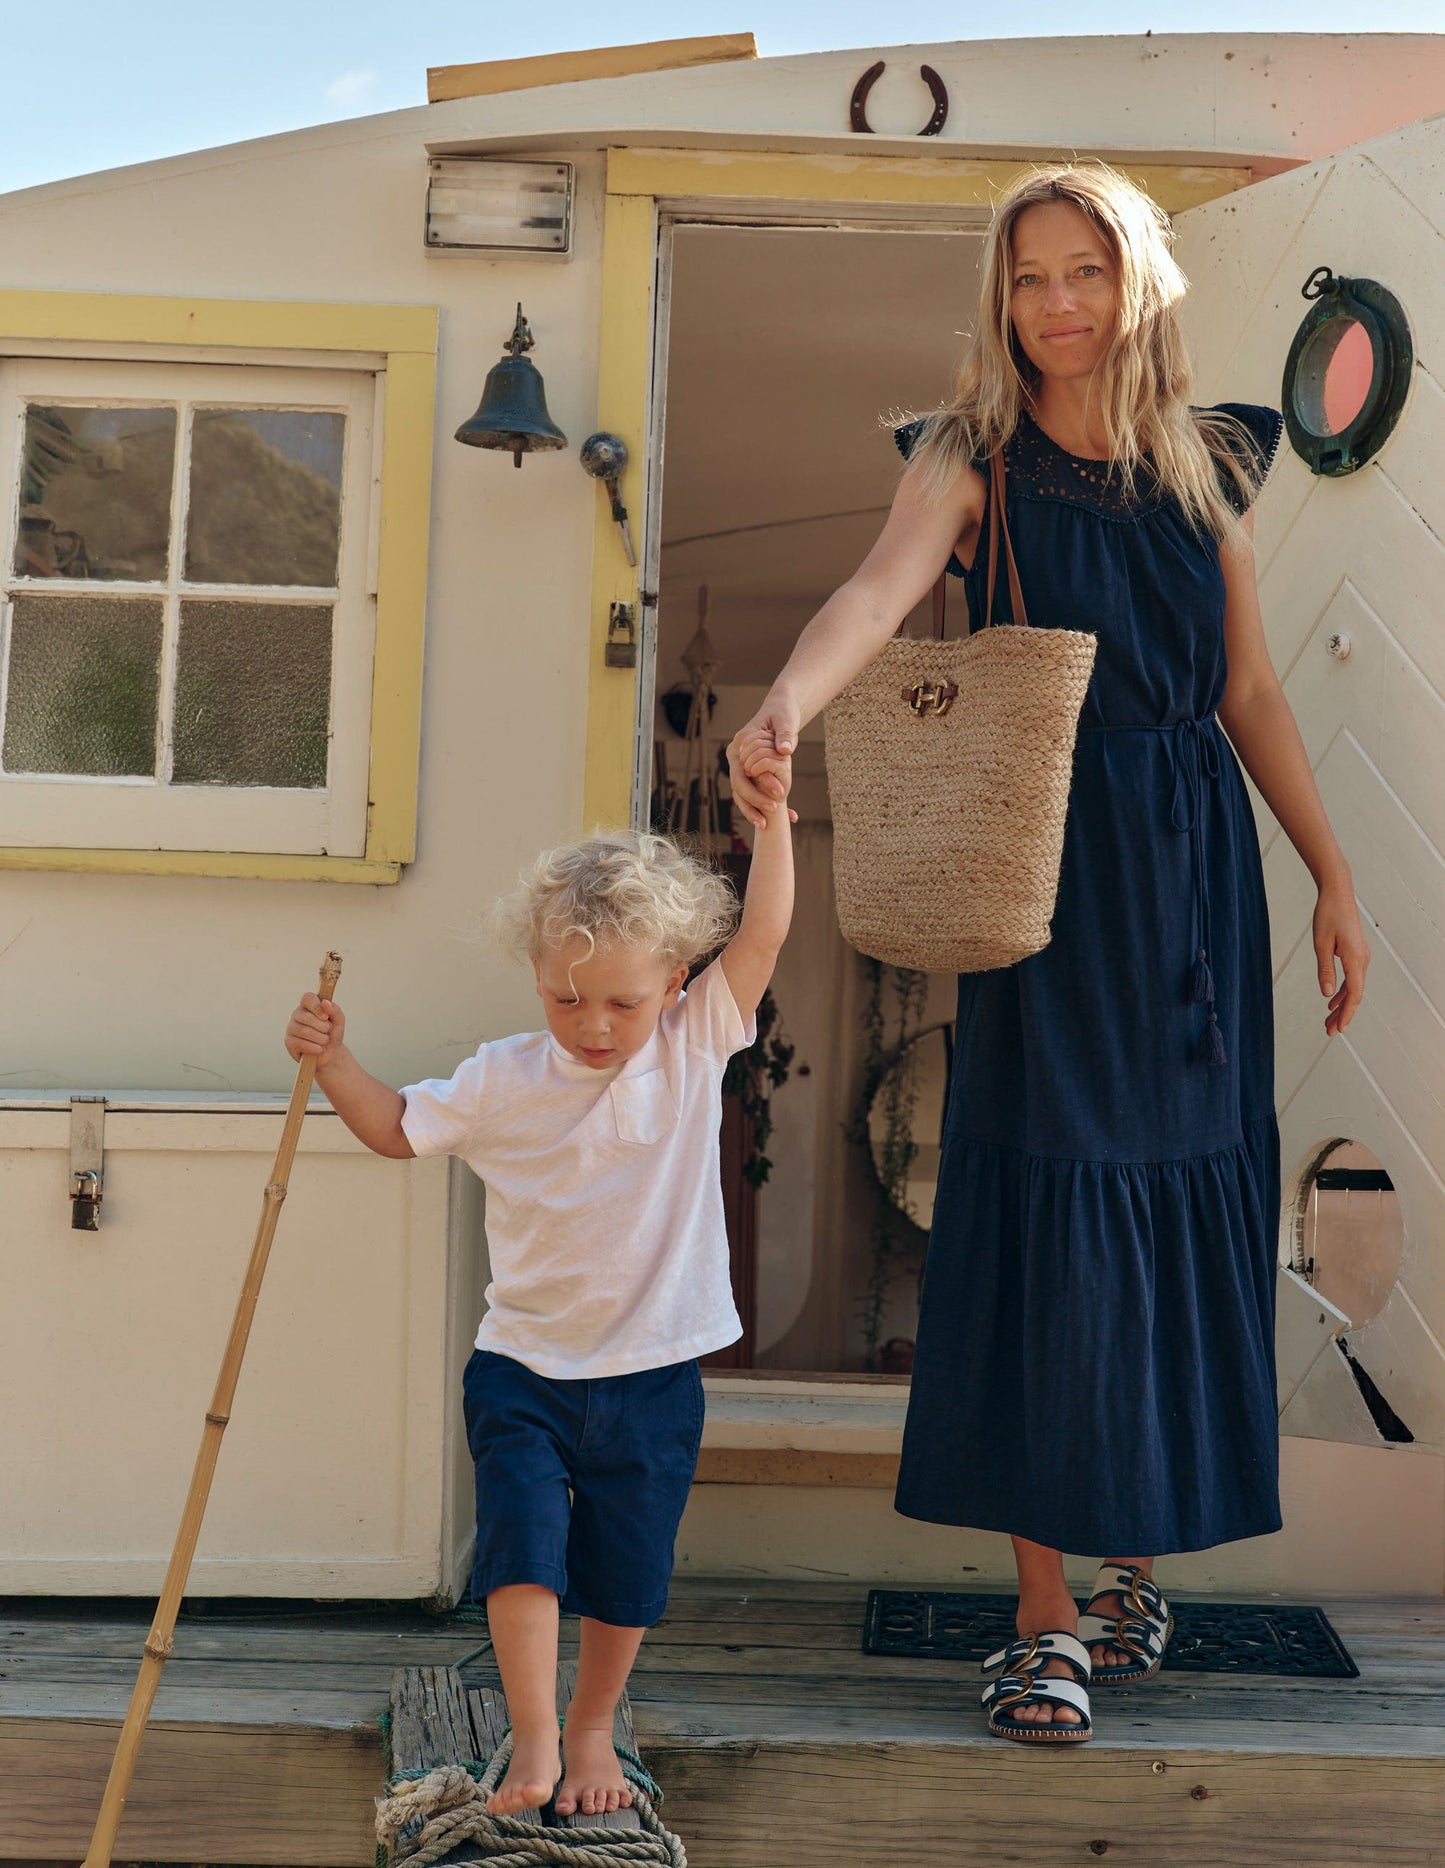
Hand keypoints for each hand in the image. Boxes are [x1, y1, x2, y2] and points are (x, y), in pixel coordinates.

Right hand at [285, 992, 346, 1067]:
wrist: (330, 1053)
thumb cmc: (332, 1033)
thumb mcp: (338, 1021)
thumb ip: (335, 1010)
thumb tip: (325, 1002)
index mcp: (309, 1005)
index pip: (307, 998)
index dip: (316, 1006)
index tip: (325, 1017)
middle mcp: (297, 1014)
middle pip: (306, 1017)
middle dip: (323, 1027)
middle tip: (328, 1031)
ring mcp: (291, 1027)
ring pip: (304, 1031)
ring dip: (320, 1038)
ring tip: (325, 1041)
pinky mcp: (289, 1041)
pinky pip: (301, 1044)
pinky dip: (314, 1048)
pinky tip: (319, 1049)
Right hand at [726, 698, 800, 830]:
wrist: (780, 711)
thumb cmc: (782, 714)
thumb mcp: (786, 721)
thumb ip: (785, 735)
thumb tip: (785, 751)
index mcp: (740, 743)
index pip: (742, 772)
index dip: (757, 787)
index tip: (779, 795)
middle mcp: (736, 756)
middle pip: (738, 787)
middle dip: (754, 803)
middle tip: (771, 814)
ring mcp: (741, 765)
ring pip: (741, 794)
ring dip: (752, 810)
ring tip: (767, 825)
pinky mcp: (751, 772)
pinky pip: (752, 792)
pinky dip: (761, 805)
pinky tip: (783, 816)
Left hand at [1314, 879, 1369, 1035]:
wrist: (1338, 893)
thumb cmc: (1327, 915)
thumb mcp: (1321, 944)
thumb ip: (1325, 969)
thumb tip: (1326, 993)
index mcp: (1355, 959)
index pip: (1354, 994)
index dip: (1347, 1014)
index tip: (1339, 1029)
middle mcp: (1362, 960)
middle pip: (1355, 994)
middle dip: (1343, 1014)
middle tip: (1329, 1031)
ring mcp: (1360, 957)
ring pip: (1353, 987)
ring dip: (1342, 1005)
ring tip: (1329, 1020)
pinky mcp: (1355, 953)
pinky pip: (1352, 978)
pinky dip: (1342, 991)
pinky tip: (1332, 1000)